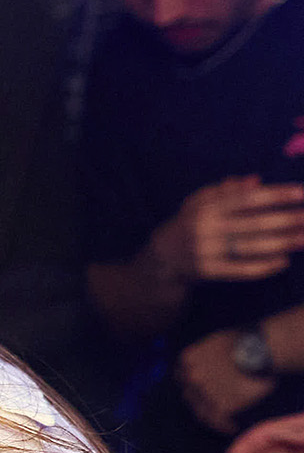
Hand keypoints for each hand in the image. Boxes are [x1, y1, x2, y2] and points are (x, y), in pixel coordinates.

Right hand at [155, 177, 303, 283]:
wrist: (162, 258)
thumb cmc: (188, 224)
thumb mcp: (198, 201)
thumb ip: (225, 190)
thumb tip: (256, 181)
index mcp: (205, 208)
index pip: (246, 198)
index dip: (274, 195)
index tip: (301, 192)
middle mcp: (205, 228)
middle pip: (253, 223)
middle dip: (286, 220)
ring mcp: (207, 251)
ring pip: (251, 247)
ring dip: (282, 243)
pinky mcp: (209, 271)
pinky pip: (241, 269)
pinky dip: (264, 266)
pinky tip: (284, 261)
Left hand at [178, 329, 275, 434]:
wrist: (260, 350)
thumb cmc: (244, 341)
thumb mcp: (214, 342)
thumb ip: (205, 357)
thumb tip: (210, 366)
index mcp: (187, 359)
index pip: (182, 378)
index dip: (192, 386)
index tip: (200, 391)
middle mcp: (190, 377)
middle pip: (190, 396)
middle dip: (200, 402)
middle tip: (213, 407)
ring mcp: (204, 392)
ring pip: (201, 412)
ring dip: (211, 417)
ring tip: (222, 421)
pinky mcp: (221, 406)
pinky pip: (218, 421)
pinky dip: (224, 426)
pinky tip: (232, 427)